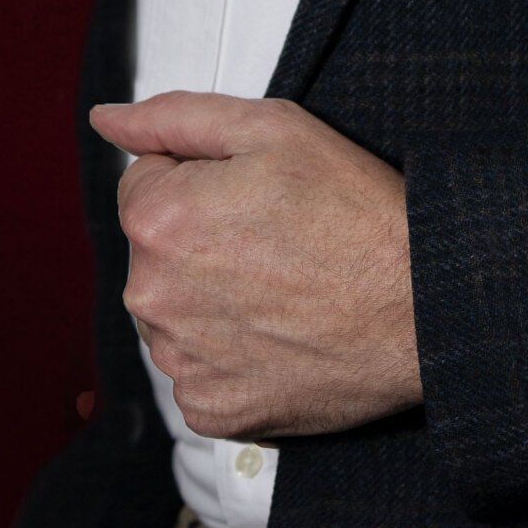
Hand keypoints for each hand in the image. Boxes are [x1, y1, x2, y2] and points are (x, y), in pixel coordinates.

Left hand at [88, 92, 422, 437]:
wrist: (421, 305)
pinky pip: (199, 370)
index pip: (143, 184)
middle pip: (155, 251)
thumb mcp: (272, 128)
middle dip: (200, 237)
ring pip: (175, 311)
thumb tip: (107, 120)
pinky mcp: (212, 410)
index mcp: (159, 221)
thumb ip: (175, 117)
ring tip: (282, 285)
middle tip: (276, 236)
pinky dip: (230, 353)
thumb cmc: (354, 211)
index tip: (254, 193)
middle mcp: (152, 299)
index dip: (200, 178)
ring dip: (210, 297)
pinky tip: (279, 332)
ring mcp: (181, 362)